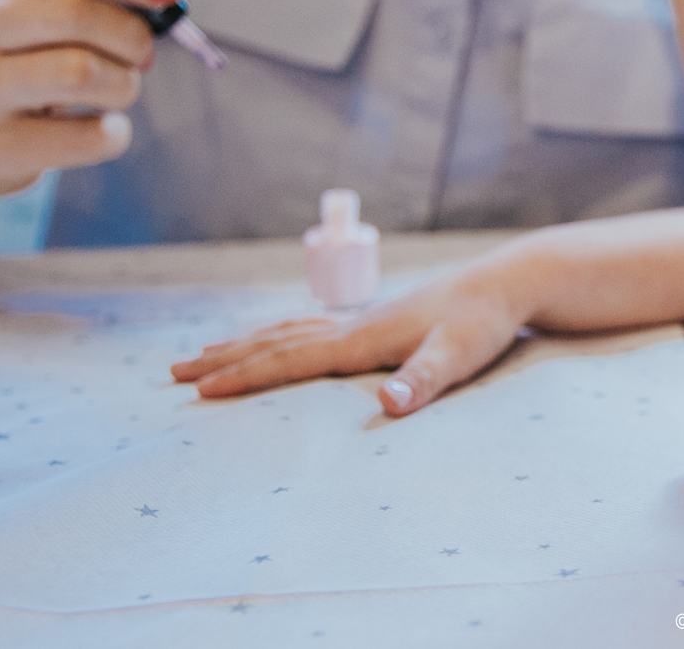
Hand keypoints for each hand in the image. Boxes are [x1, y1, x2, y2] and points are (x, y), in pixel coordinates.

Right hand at [170, 254, 531, 415]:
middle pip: (276, 341)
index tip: (198, 390)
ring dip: (246, 342)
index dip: (244, 376)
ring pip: (290, 331)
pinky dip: (281, 335)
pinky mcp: (380, 321)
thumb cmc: (485, 320)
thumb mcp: (458, 355)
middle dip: (226, 357)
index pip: (290, 360)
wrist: (509, 280)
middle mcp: (355, 325)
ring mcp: (366, 320)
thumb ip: (423, 380)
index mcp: (363, 338)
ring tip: (207, 351)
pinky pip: (313, 329)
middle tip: (174, 370)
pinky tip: (279, 339)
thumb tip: (387, 404)